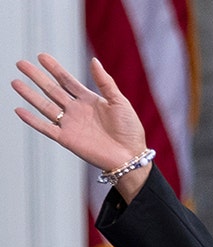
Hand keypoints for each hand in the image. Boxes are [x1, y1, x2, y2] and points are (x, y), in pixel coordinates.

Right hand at [12, 53, 150, 198]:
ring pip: (45, 106)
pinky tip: (19, 110)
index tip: (41, 56)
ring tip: (15, 82)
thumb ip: (105, 82)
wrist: (130, 156)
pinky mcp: (66, 139)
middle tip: (21, 63)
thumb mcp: (119, 102)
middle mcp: (76, 110)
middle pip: (52, 90)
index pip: (67, 81)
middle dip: (37, 77)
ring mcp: (70, 124)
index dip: (54, 68)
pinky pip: (45, 128)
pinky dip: (32, 120)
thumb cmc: (130, 130)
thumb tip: (94, 60)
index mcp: (89, 100)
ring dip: (30, 95)